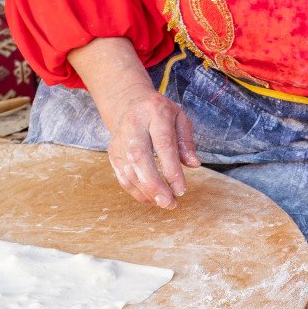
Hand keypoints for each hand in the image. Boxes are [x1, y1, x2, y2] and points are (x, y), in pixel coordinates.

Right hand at [66, 38, 201, 208]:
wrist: (130, 104)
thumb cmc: (160, 114)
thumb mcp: (180, 118)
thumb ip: (187, 141)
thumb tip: (194, 164)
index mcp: (154, 113)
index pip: (163, 143)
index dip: (171, 169)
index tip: (181, 190)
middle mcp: (133, 126)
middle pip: (140, 158)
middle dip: (154, 184)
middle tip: (169, 203)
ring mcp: (120, 141)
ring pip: (129, 171)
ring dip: (147, 192)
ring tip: (165, 203)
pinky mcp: (113, 154)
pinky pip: (123, 177)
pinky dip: (137, 192)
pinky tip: (152, 199)